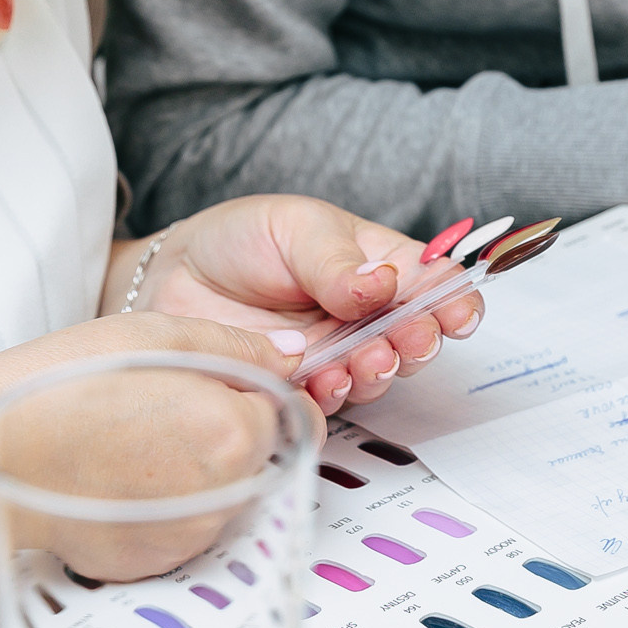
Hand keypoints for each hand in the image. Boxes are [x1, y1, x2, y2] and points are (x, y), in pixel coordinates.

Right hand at [0, 311, 320, 583]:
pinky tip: (119, 475)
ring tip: (131, 439)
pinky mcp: (155, 563)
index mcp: (234, 432)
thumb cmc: (61, 388)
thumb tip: (290, 354)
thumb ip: (237, 344)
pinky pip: (183, 526)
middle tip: (162, 407)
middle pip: (255, 454)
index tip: (212, 382)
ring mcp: (189, 537)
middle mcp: (223, 495)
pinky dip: (164, 502)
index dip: (247, 388)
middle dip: (225, 429)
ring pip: (221, 492)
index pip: (281, 408)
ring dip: (195, 467)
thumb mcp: (157, 334)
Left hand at [109, 195, 483, 415]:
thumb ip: (335, 260)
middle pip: (415, 335)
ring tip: (366, 360)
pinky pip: (331, 399)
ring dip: (379, 371)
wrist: (170, 276)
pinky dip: (335, 394)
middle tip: (409, 339)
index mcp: (376, 263)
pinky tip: (325, 380)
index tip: (456, 314)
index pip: (432, 282)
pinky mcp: (302, 384)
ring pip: (379, 373)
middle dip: (419, 341)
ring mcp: (336, 351)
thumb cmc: (238, 239)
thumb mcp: (294, 228)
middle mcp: (365, 313)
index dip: (453, 300)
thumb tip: (382, 283)